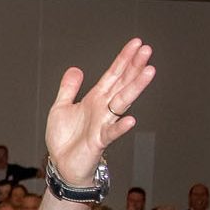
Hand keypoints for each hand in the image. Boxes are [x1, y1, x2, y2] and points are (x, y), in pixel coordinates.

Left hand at [44, 38, 156, 184]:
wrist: (62, 165)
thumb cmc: (64, 139)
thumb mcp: (60, 108)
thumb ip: (69, 89)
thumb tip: (75, 68)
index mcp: (95, 99)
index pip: (113, 75)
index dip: (124, 59)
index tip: (137, 44)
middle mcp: (103, 109)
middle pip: (122, 84)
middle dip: (134, 67)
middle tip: (147, 50)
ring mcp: (103, 124)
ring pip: (122, 103)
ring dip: (135, 87)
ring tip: (149, 72)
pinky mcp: (98, 141)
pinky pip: (111, 133)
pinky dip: (120, 127)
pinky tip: (130, 119)